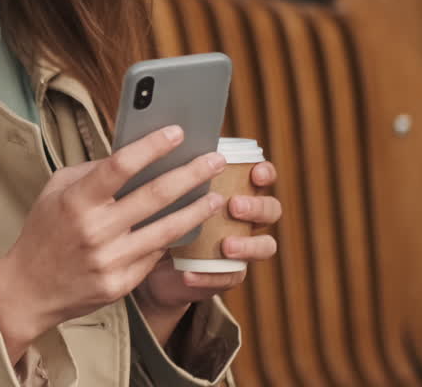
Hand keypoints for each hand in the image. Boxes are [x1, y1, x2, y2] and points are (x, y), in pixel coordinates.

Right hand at [0, 126, 227, 363]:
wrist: (29, 289)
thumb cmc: (44, 232)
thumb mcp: (56, 191)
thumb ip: (92, 172)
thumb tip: (135, 155)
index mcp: (76, 200)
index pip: (120, 166)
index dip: (152, 146)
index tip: (178, 132)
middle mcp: (94, 230)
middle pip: (154, 196)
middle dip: (190, 174)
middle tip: (215, 160)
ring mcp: (110, 260)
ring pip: (166, 231)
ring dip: (196, 211)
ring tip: (215, 196)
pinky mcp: (121, 284)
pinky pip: (155, 256)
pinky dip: (173, 239)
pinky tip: (188, 227)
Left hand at [133, 160, 280, 324]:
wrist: (149, 259)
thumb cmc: (161, 213)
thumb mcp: (165, 192)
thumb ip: (172, 173)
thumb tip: (161, 144)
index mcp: (235, 189)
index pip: (262, 177)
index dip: (265, 173)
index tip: (256, 173)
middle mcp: (244, 217)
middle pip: (271, 209)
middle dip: (257, 206)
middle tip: (234, 205)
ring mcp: (240, 246)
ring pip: (265, 246)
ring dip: (248, 245)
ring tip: (226, 246)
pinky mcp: (227, 274)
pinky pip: (230, 277)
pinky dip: (210, 276)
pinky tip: (188, 274)